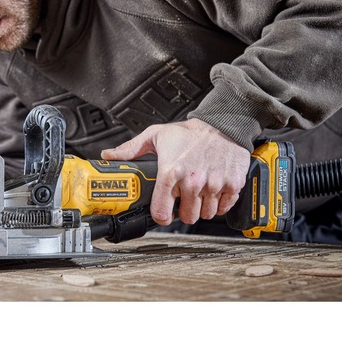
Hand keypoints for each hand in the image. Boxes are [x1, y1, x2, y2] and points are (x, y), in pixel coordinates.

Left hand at [101, 119, 250, 225]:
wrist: (223, 124)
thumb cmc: (190, 132)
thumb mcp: (155, 135)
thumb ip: (131, 149)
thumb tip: (109, 156)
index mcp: (171, 172)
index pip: (162, 212)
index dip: (161, 216)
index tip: (163, 212)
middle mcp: (193, 182)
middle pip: (187, 217)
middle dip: (183, 212)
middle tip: (182, 200)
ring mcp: (214, 185)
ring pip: (206, 215)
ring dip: (201, 208)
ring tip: (197, 193)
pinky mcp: (232, 185)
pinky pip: (224, 209)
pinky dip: (219, 204)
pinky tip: (212, 191)